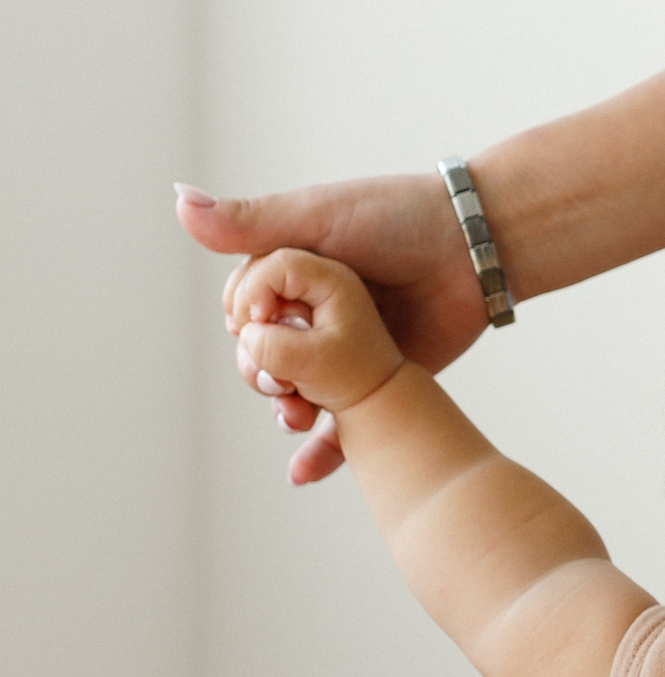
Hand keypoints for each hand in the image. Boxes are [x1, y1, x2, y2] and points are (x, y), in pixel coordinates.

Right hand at [178, 172, 486, 484]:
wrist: (474, 248)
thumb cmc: (396, 217)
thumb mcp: (316, 217)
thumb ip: (249, 221)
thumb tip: (177, 201)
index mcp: (293, 270)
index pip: (244, 304)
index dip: (243, 317)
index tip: (252, 320)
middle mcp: (313, 311)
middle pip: (262, 355)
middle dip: (258, 372)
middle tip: (276, 378)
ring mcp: (344, 348)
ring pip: (294, 392)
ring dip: (284, 409)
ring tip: (294, 413)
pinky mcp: (378, 380)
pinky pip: (342, 423)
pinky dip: (320, 451)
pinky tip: (301, 474)